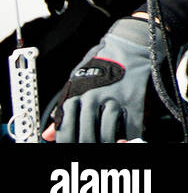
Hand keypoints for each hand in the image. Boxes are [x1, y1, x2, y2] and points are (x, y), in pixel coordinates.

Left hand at [47, 17, 155, 142]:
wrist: (129, 45)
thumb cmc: (101, 63)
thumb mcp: (76, 81)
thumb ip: (62, 109)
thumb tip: (48, 134)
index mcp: (75, 94)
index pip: (65, 129)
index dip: (67, 142)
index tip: (71, 147)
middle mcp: (92, 97)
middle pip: (85, 135)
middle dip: (87, 145)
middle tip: (90, 147)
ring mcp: (114, 99)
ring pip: (106, 133)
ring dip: (106, 143)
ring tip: (107, 144)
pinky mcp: (133, 99)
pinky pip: (130, 126)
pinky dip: (129, 137)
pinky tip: (126, 140)